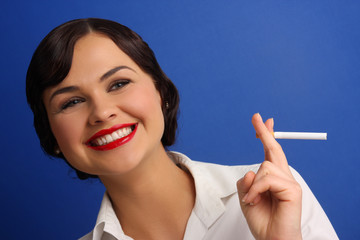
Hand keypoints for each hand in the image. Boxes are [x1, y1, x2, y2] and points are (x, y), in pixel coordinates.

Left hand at [237, 113, 301, 239]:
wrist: (272, 239)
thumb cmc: (262, 220)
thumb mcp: (246, 197)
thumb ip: (246, 181)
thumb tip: (251, 169)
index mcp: (272, 177)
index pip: (269, 152)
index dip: (266, 136)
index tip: (261, 122)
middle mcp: (283, 177)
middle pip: (274, 149)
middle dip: (265, 132)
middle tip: (257, 117)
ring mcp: (290, 182)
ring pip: (265, 166)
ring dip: (253, 185)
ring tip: (252, 200)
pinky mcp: (293, 189)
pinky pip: (267, 179)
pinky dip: (256, 190)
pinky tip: (255, 201)